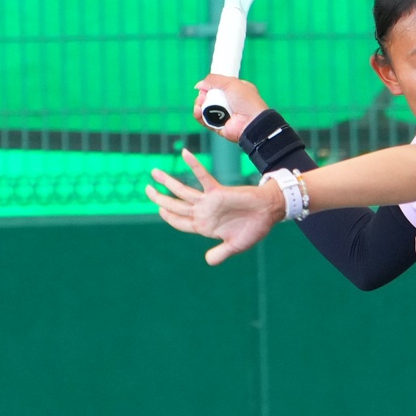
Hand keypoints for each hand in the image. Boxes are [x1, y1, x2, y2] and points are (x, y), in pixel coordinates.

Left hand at [147, 147, 281, 265]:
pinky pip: (202, 176)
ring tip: (154, 172)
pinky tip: (184, 153)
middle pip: (175, 206)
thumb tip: (208, 261)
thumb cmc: (254, 229)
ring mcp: (209, 202)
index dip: (168, 217)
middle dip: (159, 198)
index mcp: (205, 227)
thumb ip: (221, 253)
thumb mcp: (236, 246)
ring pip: (183, 191)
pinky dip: (194, 165)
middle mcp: (203, 213)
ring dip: (167, 182)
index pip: (180, 222)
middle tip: (147, 189)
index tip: (159, 209)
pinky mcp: (218, 191)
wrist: (268, 213)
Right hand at [194, 74, 268, 142]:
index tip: (205, 86)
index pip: (217, 86)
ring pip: (204, 107)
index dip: (209, 86)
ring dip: (199, 104)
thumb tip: (199, 85)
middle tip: (203, 96)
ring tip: (200, 104)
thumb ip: (213, 80)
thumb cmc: (246, 101)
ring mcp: (222, 114)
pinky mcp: (217, 125)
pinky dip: (199, 115)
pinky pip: (204, 119)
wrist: (251, 122)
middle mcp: (228, 102)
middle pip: (208, 96)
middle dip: (202, 95)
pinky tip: (198, 111)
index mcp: (234, 91)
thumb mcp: (231, 82)